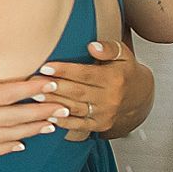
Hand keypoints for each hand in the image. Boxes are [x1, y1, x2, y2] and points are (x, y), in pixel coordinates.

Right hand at [0, 56, 61, 155]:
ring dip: (31, 130)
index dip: (32, 88)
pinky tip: (21, 145)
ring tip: (53, 124)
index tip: (52, 82)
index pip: (6, 93)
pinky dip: (6, 148)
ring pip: (5, 136)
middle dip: (41, 111)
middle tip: (65, 106)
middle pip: (13, 117)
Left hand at [34, 39, 153, 139]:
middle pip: (77, 92)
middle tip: (33, 81)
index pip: (85, 74)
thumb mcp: (123, 54)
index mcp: (114, 79)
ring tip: (34, 96)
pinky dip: (62, 122)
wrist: (139, 97)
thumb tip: (92, 46)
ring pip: (75, 108)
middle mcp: (110, 98)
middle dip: (54, 87)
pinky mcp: (99, 125)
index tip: (46, 66)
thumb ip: (108, 48)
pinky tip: (46, 115)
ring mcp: (104, 114)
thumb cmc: (125, 71)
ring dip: (53, 103)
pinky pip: (78, 125)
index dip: (65, 70)